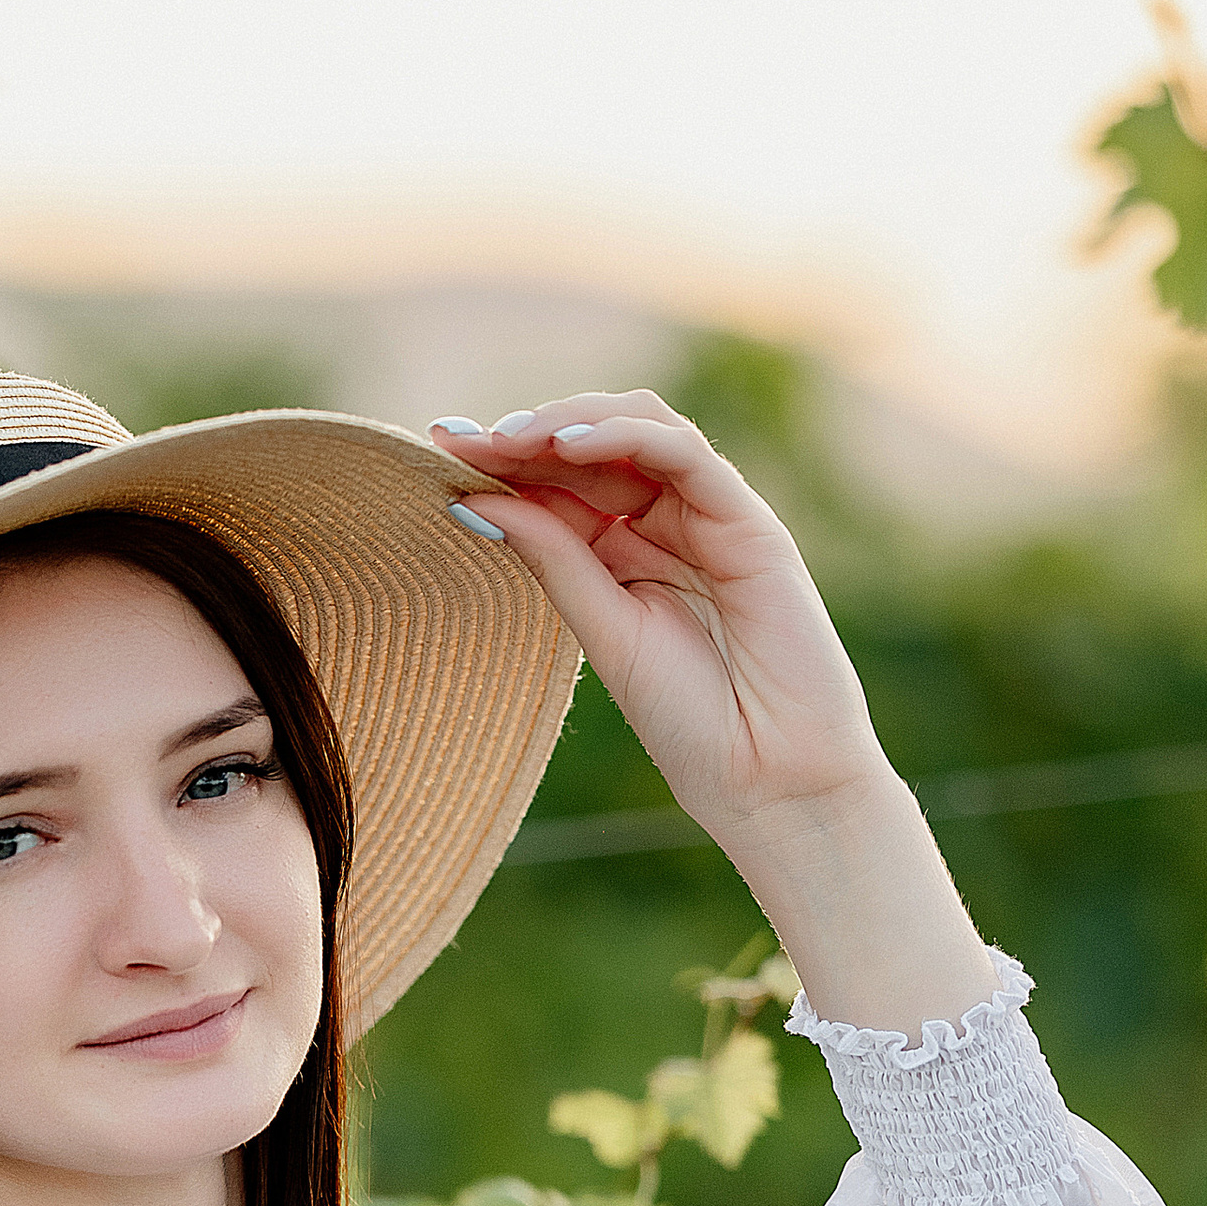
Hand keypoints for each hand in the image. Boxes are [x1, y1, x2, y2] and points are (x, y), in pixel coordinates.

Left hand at [433, 395, 993, 1032]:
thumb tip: (474, 501)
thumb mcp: (602, 632)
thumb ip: (553, 561)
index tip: (435, 451)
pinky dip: (626, 438)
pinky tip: (567, 445)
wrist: (771, 783)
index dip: (503, 462)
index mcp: (630, 555)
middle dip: (523, 434)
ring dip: (568, 422)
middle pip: (595, 448)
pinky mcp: (751, 524)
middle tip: (455, 437)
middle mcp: (671, 526)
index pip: (565, 484)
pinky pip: (686, 454)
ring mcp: (713, 519)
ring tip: (505, 436)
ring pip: (639, 432)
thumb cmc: (694, 727)